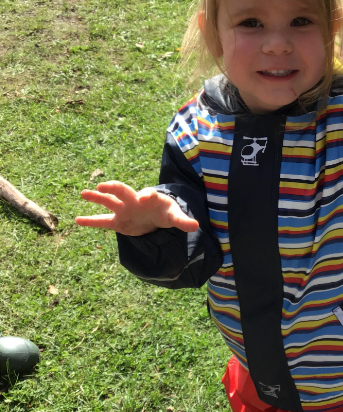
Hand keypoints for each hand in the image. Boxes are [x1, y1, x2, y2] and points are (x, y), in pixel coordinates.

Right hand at [75, 181, 199, 235]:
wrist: (156, 217)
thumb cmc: (165, 212)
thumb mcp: (174, 216)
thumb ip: (183, 221)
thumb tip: (196, 226)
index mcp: (150, 198)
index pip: (149, 194)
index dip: (149, 195)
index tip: (147, 196)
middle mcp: (134, 200)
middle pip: (123, 191)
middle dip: (114, 187)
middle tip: (103, 186)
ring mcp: (124, 210)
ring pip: (108, 202)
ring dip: (97, 198)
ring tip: (84, 193)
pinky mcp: (118, 222)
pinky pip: (103, 221)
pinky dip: (91, 221)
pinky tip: (78, 220)